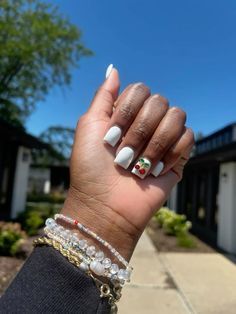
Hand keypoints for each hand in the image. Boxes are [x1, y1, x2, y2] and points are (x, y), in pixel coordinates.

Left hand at [62, 67, 193, 259]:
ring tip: (138, 166)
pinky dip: (171, 153)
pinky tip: (155, 170)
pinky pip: (188, 137)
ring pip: (176, 116)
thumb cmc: (91, 168)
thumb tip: (114, 68)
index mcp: (126, 114)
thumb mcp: (88, 126)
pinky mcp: (179, 155)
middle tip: (123, 155)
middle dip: (139, 131)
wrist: (105, 205)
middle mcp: (146, 122)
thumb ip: (103, 96)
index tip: (110, 137)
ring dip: (154, 144)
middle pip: (159, 102)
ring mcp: (164, 138)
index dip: (126, 112)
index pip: (140, 90)